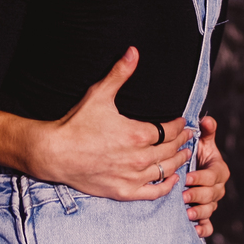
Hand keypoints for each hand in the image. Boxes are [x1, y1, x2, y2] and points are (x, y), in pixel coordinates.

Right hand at [27, 47, 193, 200]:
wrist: (55, 152)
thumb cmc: (76, 123)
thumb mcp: (99, 94)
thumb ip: (120, 73)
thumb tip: (134, 52)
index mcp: (137, 134)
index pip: (168, 130)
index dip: (178, 125)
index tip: (182, 122)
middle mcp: (139, 157)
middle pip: (170, 149)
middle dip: (182, 141)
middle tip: (188, 136)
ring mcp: (132, 177)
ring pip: (166, 169)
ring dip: (178, 161)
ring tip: (185, 153)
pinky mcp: (124, 191)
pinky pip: (154, 192)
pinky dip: (166, 185)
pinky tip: (172, 178)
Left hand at [182, 115, 229, 237]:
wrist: (193, 168)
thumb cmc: (198, 153)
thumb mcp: (203, 142)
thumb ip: (206, 131)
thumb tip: (206, 119)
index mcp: (219, 171)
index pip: (212, 176)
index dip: (200, 178)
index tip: (187, 177)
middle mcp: (218, 188)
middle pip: (211, 194)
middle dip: (198, 195)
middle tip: (183, 195)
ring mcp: (212, 202)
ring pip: (210, 210)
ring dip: (199, 212)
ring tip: (188, 212)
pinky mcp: (206, 214)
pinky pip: (208, 225)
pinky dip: (203, 229)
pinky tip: (195, 230)